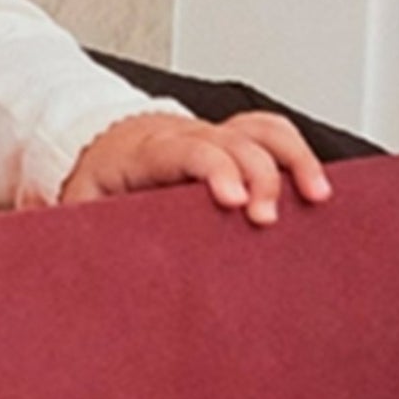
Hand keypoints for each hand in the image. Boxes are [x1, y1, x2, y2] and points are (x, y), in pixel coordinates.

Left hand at [61, 110, 331, 224]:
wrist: (98, 145)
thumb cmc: (95, 182)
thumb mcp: (81, 208)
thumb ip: (87, 233)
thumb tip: (81, 269)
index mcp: (145, 152)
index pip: (187, 149)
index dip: (215, 169)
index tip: (234, 202)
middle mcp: (185, 134)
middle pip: (234, 139)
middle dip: (260, 175)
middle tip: (266, 220)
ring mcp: (212, 134)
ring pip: (261, 129)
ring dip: (293, 157)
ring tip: (317, 196)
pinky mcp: (231, 141)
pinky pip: (269, 133)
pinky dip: (296, 153)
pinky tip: (314, 186)